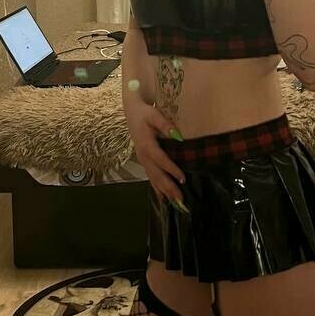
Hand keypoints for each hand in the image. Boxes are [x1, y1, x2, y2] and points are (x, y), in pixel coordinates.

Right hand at [126, 92, 186, 207]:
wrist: (132, 112)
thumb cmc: (145, 113)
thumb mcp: (154, 114)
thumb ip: (165, 125)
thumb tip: (178, 136)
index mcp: (146, 145)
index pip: (161, 160)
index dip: (171, 170)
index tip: (183, 179)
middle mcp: (143, 156)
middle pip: (157, 174)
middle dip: (168, 187)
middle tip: (180, 200)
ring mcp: (142, 160)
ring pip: (153, 179)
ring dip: (164, 191)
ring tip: (175, 203)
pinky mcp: (144, 161)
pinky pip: (150, 177)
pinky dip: (157, 189)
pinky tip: (163, 199)